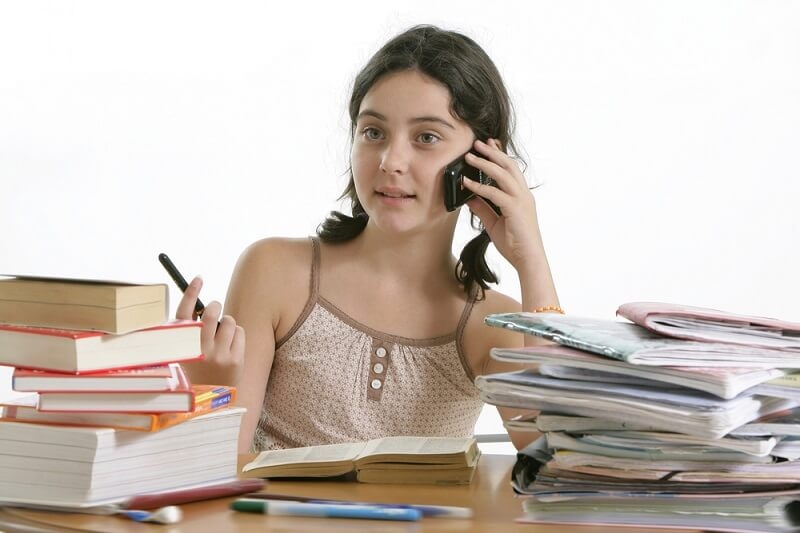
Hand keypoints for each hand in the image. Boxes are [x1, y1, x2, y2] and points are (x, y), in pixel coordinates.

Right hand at [176, 276, 244, 385]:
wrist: (208, 400)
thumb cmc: (195, 369)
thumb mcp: (183, 352)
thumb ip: (188, 331)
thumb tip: (198, 305)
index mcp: (181, 347)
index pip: (183, 313)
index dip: (191, 292)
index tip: (199, 278)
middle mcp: (198, 350)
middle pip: (210, 312)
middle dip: (214, 306)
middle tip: (214, 309)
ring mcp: (218, 356)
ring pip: (229, 321)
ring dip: (227, 322)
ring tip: (222, 334)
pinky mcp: (235, 361)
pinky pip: (240, 332)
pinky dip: (236, 334)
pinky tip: (230, 345)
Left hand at [462, 139, 545, 276]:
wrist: (528, 259)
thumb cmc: (515, 244)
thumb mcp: (494, 223)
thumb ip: (483, 209)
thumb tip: (469, 198)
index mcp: (521, 196)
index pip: (511, 169)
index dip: (500, 155)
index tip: (489, 144)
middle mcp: (523, 194)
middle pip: (508, 165)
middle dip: (493, 152)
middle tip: (477, 143)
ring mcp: (521, 200)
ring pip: (503, 173)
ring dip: (485, 162)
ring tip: (470, 156)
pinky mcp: (515, 208)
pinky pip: (494, 193)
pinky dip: (479, 186)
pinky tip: (467, 183)